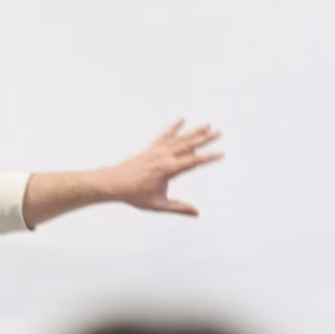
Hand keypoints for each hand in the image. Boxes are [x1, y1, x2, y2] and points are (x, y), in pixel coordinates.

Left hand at [104, 120, 223, 216]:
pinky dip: (173, 128)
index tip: (221, 153)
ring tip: (207, 125)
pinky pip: (164, 135)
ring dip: (194, 132)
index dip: (208, 158)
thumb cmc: (134, 195)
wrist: (113, 183)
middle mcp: (163, 156)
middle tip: (219, 132)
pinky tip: (181, 120)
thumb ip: (178, 208)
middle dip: (205, 139)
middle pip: (188, 145)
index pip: (193, 162)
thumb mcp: (158, 205)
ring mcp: (156, 150)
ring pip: (179, 138)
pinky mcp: (150, 148)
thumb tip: (196, 213)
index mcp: (167, 169)